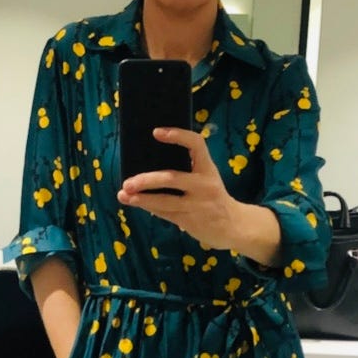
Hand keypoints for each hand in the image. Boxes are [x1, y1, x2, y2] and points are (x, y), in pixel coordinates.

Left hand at [117, 127, 241, 250]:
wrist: (233, 225)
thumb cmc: (213, 197)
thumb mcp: (208, 178)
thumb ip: (188, 169)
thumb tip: (150, 163)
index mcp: (208, 168)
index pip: (196, 144)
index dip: (177, 135)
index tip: (156, 132)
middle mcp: (204, 185)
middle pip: (171, 178)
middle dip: (146, 180)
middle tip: (128, 182)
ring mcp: (197, 204)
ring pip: (164, 201)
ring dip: (142, 198)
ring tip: (124, 194)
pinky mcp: (190, 220)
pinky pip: (165, 213)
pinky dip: (149, 207)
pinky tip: (135, 203)